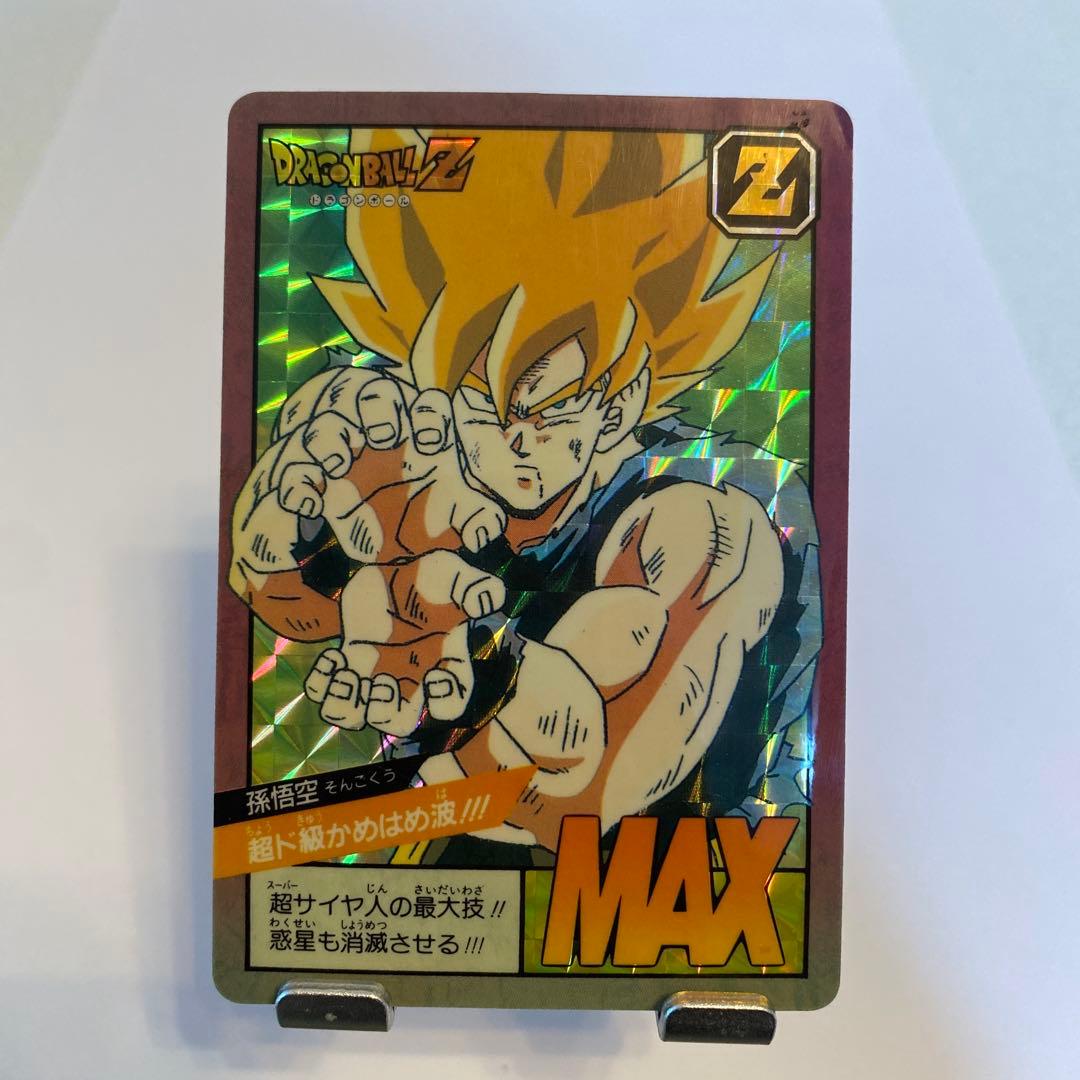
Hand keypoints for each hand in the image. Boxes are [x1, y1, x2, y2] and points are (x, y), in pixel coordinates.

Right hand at [275, 369, 503, 561]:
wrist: (372, 534)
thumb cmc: (418, 507)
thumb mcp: (449, 513)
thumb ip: (473, 516)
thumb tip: (486, 532)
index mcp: (418, 429)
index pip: (427, 402)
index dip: (429, 415)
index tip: (432, 443)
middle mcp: (376, 429)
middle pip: (371, 391)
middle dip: (377, 408)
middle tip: (384, 436)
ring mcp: (338, 447)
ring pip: (325, 422)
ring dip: (328, 437)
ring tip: (337, 464)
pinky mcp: (306, 474)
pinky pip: (290, 467)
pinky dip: (296, 483)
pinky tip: (311, 506)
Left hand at [303, 550, 504, 735]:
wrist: (390, 566)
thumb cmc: (429, 576)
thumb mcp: (453, 574)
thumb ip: (473, 586)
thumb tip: (489, 599)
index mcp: (442, 662)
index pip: (451, 703)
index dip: (444, 702)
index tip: (433, 677)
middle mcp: (409, 677)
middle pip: (398, 721)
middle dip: (384, 711)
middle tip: (380, 681)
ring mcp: (375, 672)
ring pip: (357, 716)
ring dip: (346, 706)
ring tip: (345, 676)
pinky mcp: (348, 662)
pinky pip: (328, 692)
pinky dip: (322, 684)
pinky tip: (332, 657)